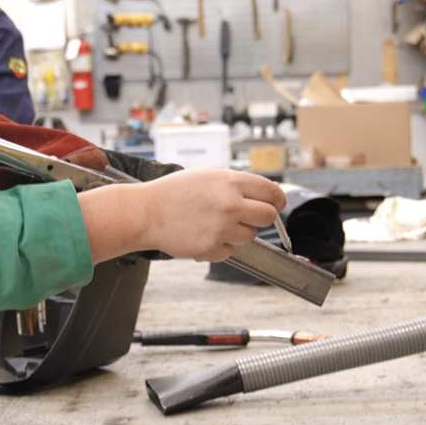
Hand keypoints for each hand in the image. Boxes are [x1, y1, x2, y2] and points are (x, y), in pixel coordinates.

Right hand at [77, 167, 285, 263]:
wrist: (147, 212)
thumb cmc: (175, 192)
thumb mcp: (208, 174)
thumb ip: (236, 181)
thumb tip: (263, 192)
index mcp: (231, 183)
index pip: (272, 192)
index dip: (278, 199)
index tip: (278, 203)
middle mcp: (230, 205)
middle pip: (268, 216)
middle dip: (261, 216)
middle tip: (248, 216)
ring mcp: (222, 229)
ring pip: (251, 235)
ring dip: (239, 232)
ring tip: (216, 223)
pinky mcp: (212, 248)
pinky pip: (230, 250)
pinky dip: (221, 245)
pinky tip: (204, 234)